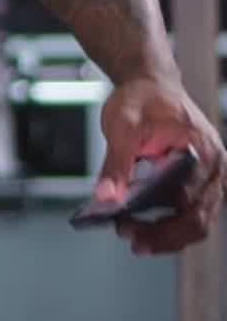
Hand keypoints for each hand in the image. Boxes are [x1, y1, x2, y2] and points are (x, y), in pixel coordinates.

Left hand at [96, 75, 226, 255]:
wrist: (150, 83)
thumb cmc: (144, 97)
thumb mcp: (123, 125)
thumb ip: (116, 164)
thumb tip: (106, 198)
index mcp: (204, 153)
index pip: (190, 205)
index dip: (161, 226)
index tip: (127, 227)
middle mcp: (213, 169)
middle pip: (196, 221)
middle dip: (162, 236)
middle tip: (128, 237)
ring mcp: (207, 177)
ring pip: (194, 222)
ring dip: (163, 233)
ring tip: (129, 230)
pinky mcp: (196, 182)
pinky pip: (186, 212)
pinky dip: (165, 222)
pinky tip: (137, 222)